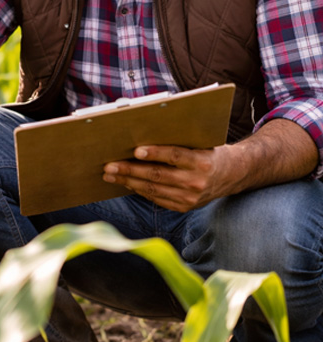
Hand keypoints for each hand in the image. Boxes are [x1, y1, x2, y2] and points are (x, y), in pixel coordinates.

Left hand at [103, 144, 233, 211]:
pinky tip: (126, 183)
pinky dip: (139, 190)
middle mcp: (196, 182)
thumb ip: (178, 140)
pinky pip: (156, 199)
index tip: (135, 150)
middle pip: (157, 175)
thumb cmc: (209, 151)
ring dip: (128, 182)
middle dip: (130, 170)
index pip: (174, 156)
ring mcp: (190, 198)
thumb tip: (143, 134)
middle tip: (109, 166)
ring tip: (110, 175)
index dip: (155, 153)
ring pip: (153, 189)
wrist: (232, 174)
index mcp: (202, 161)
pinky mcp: (184, 207)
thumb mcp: (200, 142)